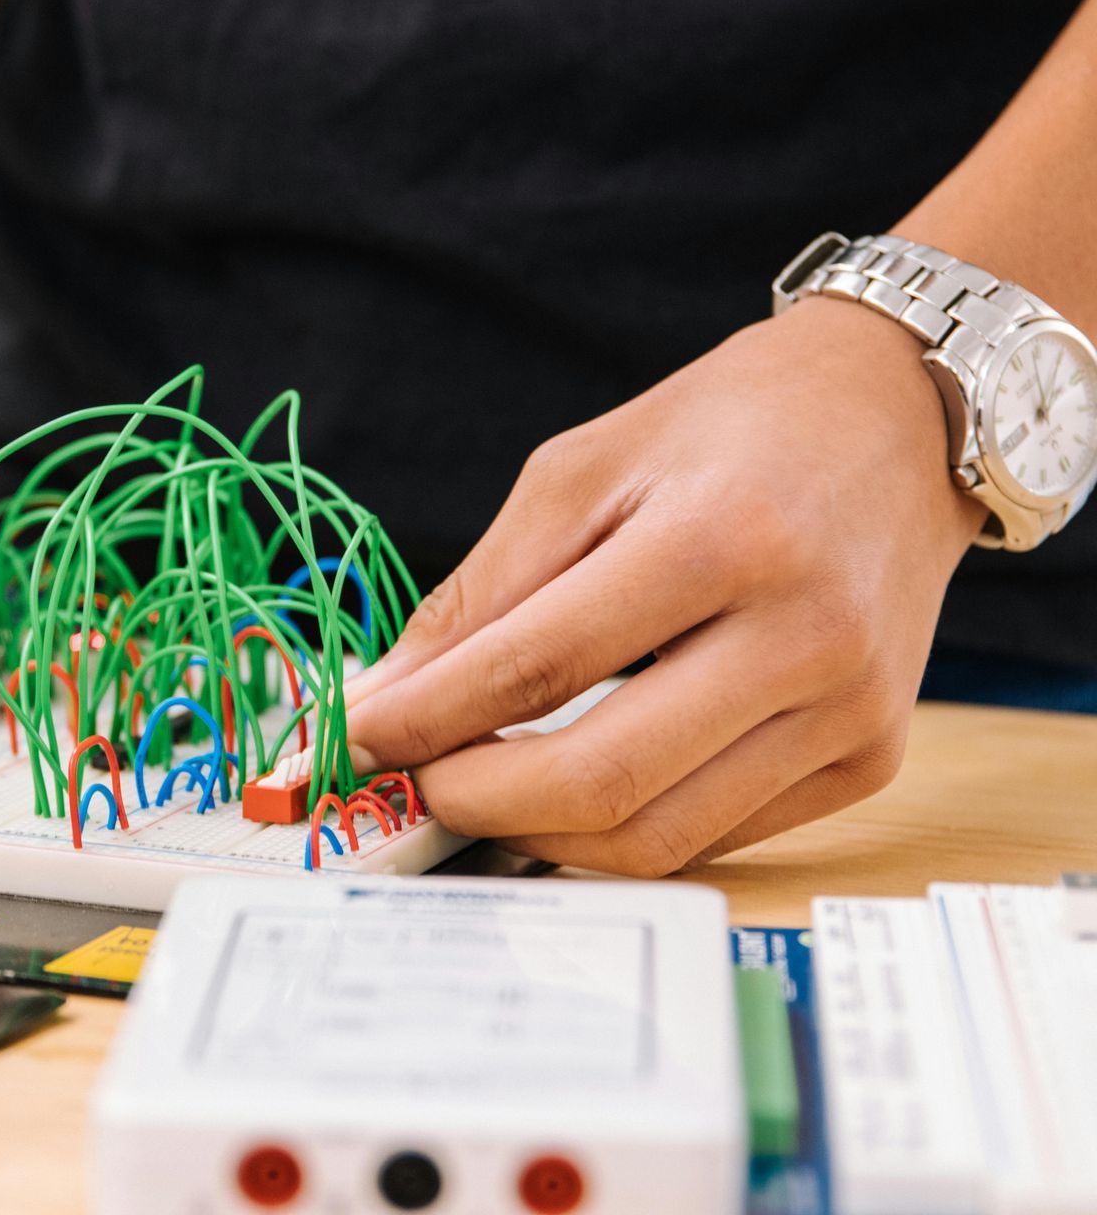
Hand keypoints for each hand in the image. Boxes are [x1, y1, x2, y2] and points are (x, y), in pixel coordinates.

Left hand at [344, 297, 984, 875]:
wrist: (900, 417)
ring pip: (656, 837)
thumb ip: (483, 594)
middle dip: (473, 799)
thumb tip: (385, 700)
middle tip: (410, 782)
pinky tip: (569, 786)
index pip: (538, 668)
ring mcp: (849, 711)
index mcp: (722, 540)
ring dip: (537, 833)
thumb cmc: (726, 429)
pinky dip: (620, 826)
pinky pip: (715, 835)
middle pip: (600, 780)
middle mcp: (803, 637)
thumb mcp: (582, 470)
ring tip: (478, 787)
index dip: (428, 720)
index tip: (354, 739)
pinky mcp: (871, 758)